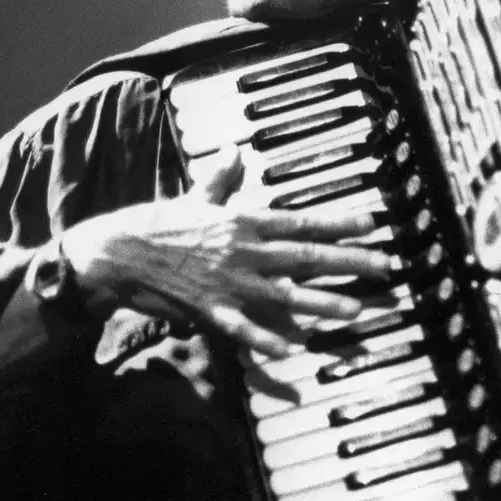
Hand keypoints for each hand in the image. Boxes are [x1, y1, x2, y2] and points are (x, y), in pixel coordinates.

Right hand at [60, 144, 389, 357]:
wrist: (116, 252)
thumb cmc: (157, 222)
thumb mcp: (194, 196)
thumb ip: (221, 177)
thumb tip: (236, 151)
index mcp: (244, 221)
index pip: (302, 221)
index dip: (339, 222)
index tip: (373, 224)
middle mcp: (244, 251)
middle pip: (307, 257)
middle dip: (350, 262)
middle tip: (385, 268)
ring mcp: (229, 282)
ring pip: (287, 294)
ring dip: (324, 302)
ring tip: (357, 309)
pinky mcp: (210, 309)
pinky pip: (245, 328)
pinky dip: (267, 338)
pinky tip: (293, 348)